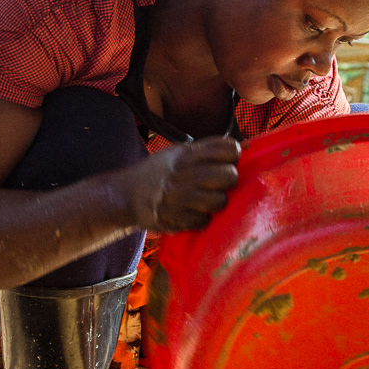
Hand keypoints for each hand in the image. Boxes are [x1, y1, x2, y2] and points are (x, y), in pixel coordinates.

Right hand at [124, 136, 240, 232]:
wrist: (125, 196)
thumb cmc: (157, 173)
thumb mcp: (176, 154)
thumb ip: (204, 152)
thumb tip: (243, 149)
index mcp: (185, 154)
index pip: (227, 148)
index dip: (233, 154)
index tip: (228, 160)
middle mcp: (182, 173)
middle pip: (229, 175)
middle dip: (228, 180)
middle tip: (220, 183)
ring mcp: (178, 197)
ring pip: (220, 201)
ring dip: (216, 202)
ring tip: (207, 200)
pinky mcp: (175, 219)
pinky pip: (204, 220)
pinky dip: (201, 219)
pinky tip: (192, 212)